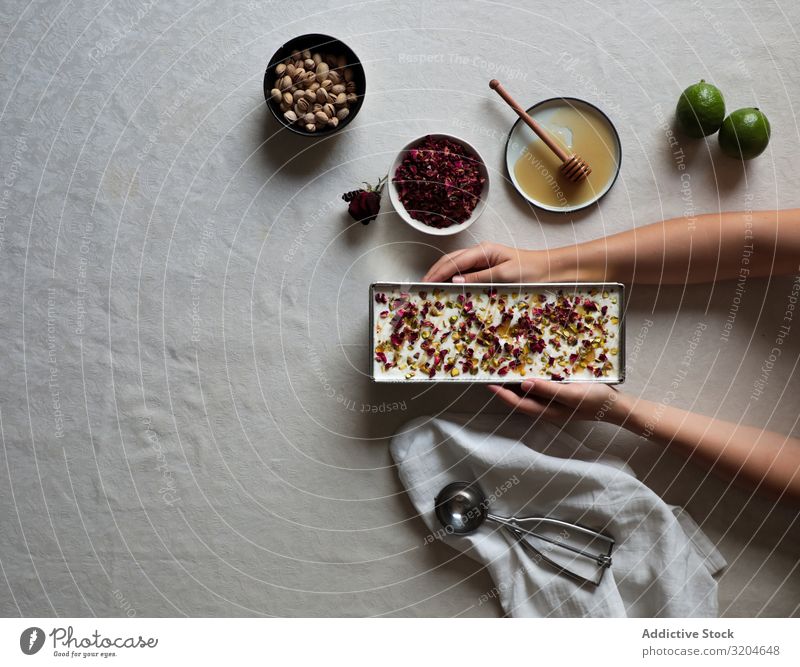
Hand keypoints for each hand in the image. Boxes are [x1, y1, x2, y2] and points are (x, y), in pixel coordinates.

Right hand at [423, 242, 542, 282]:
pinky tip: (447, 286)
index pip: (454, 261)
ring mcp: (482, 259)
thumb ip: (479, 277)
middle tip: (421, 285)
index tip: (426, 282)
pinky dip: (453, 277)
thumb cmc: (530, 271)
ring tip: (429, 285)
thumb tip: (454, 280)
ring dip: (441, 273)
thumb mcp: (504, 276)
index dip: (438, 272)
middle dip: (435, 271)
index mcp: (483, 250)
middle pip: (451, 260)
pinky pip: (465, 271)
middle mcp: (480, 252)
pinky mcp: (486, 267)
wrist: (547, 269)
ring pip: (455, 265)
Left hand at [487, 380, 630, 424]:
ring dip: (517, 382)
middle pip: (520, 399)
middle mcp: (547, 407)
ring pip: (529, 393)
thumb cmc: (594, 400)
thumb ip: (547, 390)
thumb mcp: (570, 394)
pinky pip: (541, 387)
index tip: (487, 383)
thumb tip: (522, 384)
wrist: (616, 405)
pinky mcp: (561, 394)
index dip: (501, 394)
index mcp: (546, 411)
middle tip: (493, 373)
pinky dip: (532, 379)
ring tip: (506, 368)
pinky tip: (531, 368)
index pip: (517, 403)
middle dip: (505, 388)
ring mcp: (554, 402)